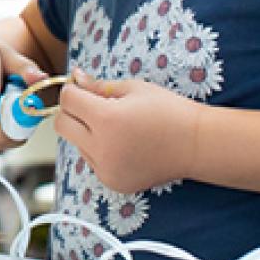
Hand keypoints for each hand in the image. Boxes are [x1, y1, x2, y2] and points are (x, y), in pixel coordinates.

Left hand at [55, 68, 201, 193]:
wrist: (197, 145)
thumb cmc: (169, 111)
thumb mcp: (133, 89)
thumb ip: (98, 86)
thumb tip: (75, 78)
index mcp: (106, 119)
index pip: (67, 100)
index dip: (73, 90)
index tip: (83, 88)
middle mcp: (101, 148)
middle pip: (62, 125)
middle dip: (71, 111)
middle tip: (92, 105)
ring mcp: (106, 169)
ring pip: (76, 144)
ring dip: (86, 132)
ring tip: (116, 127)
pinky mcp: (113, 182)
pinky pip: (92, 161)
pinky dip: (99, 151)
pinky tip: (124, 145)